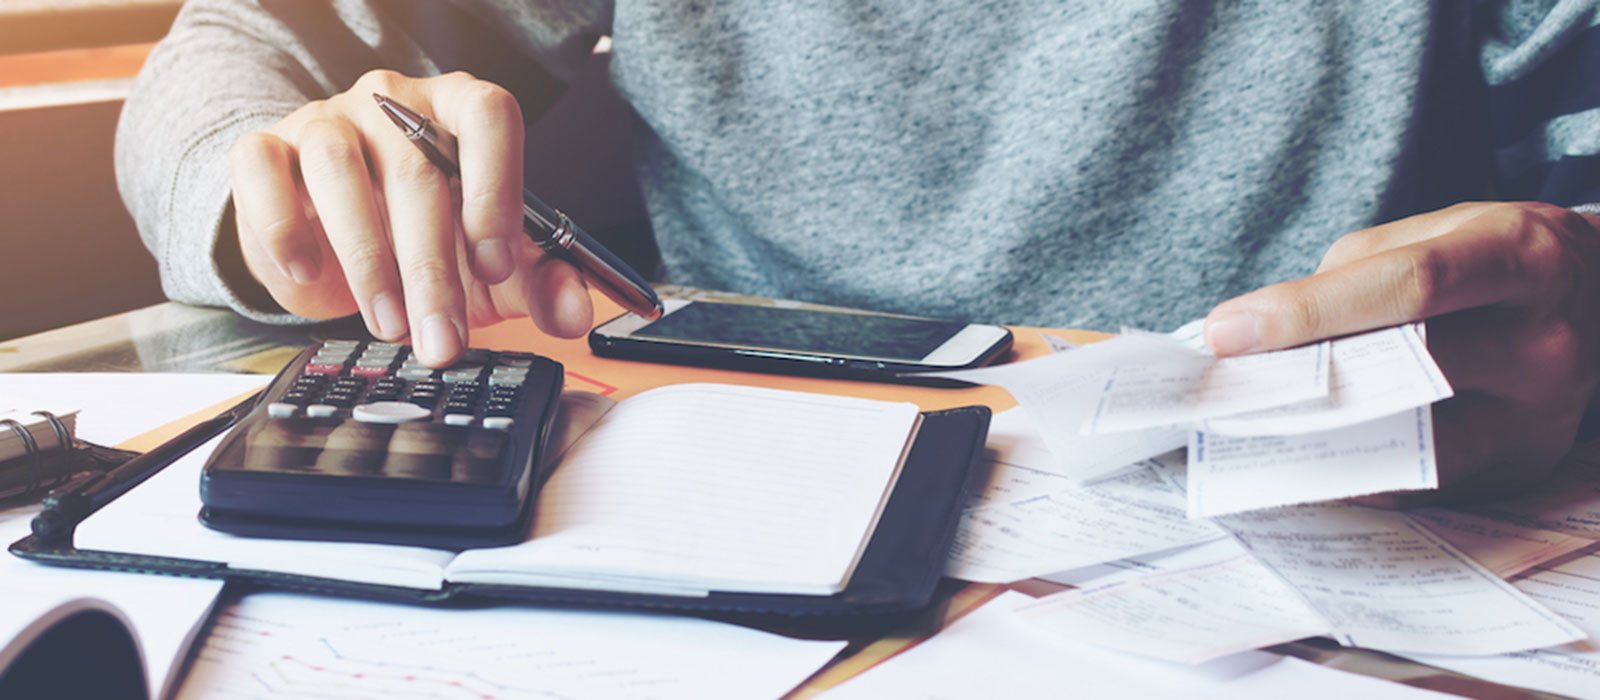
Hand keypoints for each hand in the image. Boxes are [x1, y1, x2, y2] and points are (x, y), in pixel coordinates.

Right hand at [228, 70, 592, 366]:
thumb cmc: (422, 238)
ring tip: (390, 326)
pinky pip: (263, 169)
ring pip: (341, 173)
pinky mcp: (266, 148)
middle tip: (443, 340)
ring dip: (369, 263)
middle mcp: (393, 103)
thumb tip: (576, 313)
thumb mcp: (490, 269)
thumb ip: (541, 284)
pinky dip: (283, 226)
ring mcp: (327, 119)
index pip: (488, 115)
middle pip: (418, 171)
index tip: (495, 264)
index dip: (496, 188)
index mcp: (459, 111)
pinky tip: (308, 271)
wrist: (329, 236)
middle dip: (433, 271)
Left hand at [1203, 202, 1599, 504]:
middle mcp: (1545, 340)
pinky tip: (1298, 458)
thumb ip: (1352, 277)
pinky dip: (1354, 472)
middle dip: (1300, 383)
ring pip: (1410, 443)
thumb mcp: (1436, 233)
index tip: (1227, 331)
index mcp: (1520, 257)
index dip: (1308, 311)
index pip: (1407, 287)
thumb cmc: (1494, 259)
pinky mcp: (1524, 465)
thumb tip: (1261, 336)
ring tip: (1245, 429)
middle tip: (1220, 391)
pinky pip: (1421, 482)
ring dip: (1317, 440)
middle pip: (1405, 369)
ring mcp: (1542, 414)